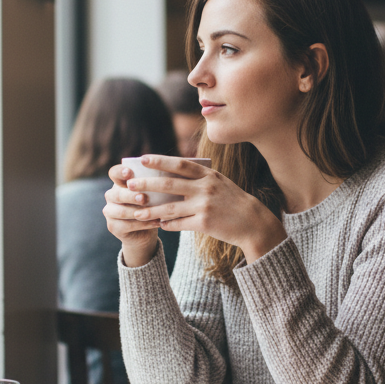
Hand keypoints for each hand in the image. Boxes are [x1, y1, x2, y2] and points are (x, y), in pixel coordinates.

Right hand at [103, 162, 165, 267]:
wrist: (146, 230)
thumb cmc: (152, 205)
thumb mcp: (153, 192)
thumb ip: (152, 184)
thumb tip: (167, 175)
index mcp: (119, 183)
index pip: (114, 173)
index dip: (120, 172)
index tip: (129, 172)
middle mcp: (111, 196)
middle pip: (117, 194)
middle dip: (131, 196)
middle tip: (144, 198)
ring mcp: (109, 212)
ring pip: (121, 212)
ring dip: (139, 212)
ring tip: (154, 212)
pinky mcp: (113, 227)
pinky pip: (127, 226)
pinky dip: (144, 224)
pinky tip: (157, 222)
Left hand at [105, 155, 286, 266]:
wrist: (253, 222)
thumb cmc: (232, 201)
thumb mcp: (219, 182)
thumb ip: (199, 177)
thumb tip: (171, 174)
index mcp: (208, 175)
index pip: (180, 164)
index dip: (160, 161)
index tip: (143, 158)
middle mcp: (205, 188)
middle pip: (170, 184)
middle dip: (148, 184)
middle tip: (131, 184)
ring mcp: (205, 206)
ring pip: (170, 208)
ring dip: (152, 210)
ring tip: (136, 212)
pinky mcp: (205, 223)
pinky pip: (180, 224)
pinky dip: (168, 225)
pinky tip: (159, 225)